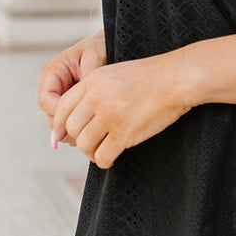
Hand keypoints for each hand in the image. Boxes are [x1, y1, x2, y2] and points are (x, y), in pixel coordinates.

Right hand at [38, 31, 106, 137]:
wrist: (109, 42)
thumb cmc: (100, 46)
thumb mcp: (95, 59)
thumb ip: (86, 81)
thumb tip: (82, 106)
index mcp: (52, 72)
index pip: (46, 101)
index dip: (60, 113)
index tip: (81, 118)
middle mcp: (51, 86)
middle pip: (50, 116)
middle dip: (68, 125)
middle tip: (91, 127)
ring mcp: (59, 96)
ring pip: (59, 123)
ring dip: (75, 128)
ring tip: (96, 124)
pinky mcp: (69, 103)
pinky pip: (69, 121)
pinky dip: (80, 125)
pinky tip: (96, 122)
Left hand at [50, 52, 190, 168]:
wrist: (177, 78)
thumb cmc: (151, 77)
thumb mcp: (115, 74)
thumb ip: (94, 91)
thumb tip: (75, 117)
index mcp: (92, 81)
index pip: (61, 108)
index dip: (59, 126)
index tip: (61, 136)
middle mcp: (96, 97)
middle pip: (71, 128)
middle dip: (79, 140)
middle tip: (92, 144)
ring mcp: (109, 115)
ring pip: (84, 144)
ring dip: (91, 152)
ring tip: (103, 151)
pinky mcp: (123, 132)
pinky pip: (102, 156)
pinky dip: (104, 161)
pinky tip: (112, 158)